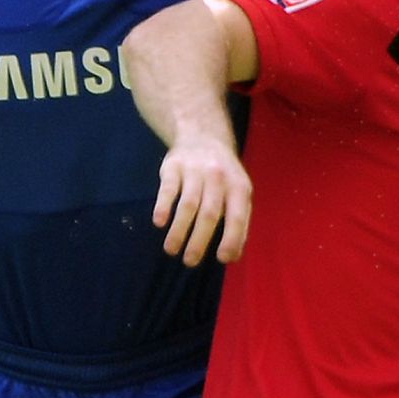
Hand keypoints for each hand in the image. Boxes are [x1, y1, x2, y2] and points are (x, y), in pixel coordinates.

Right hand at [151, 137, 252, 266]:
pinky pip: (168, 188)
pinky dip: (163, 206)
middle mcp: (218, 177)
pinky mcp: (173, 166)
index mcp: (238, 186)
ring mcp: (195, 170)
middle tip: (190, 262)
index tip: (222, 259)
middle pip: (209, 213)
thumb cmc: (223, 175)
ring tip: (171, 250)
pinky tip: (159, 223)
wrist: (202, 136)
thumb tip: (233, 255)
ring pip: (188, 204)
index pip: (237, 216)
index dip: (232, 238)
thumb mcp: (239, 192)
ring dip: (179, 230)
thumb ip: (239, 222)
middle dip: (199, 241)